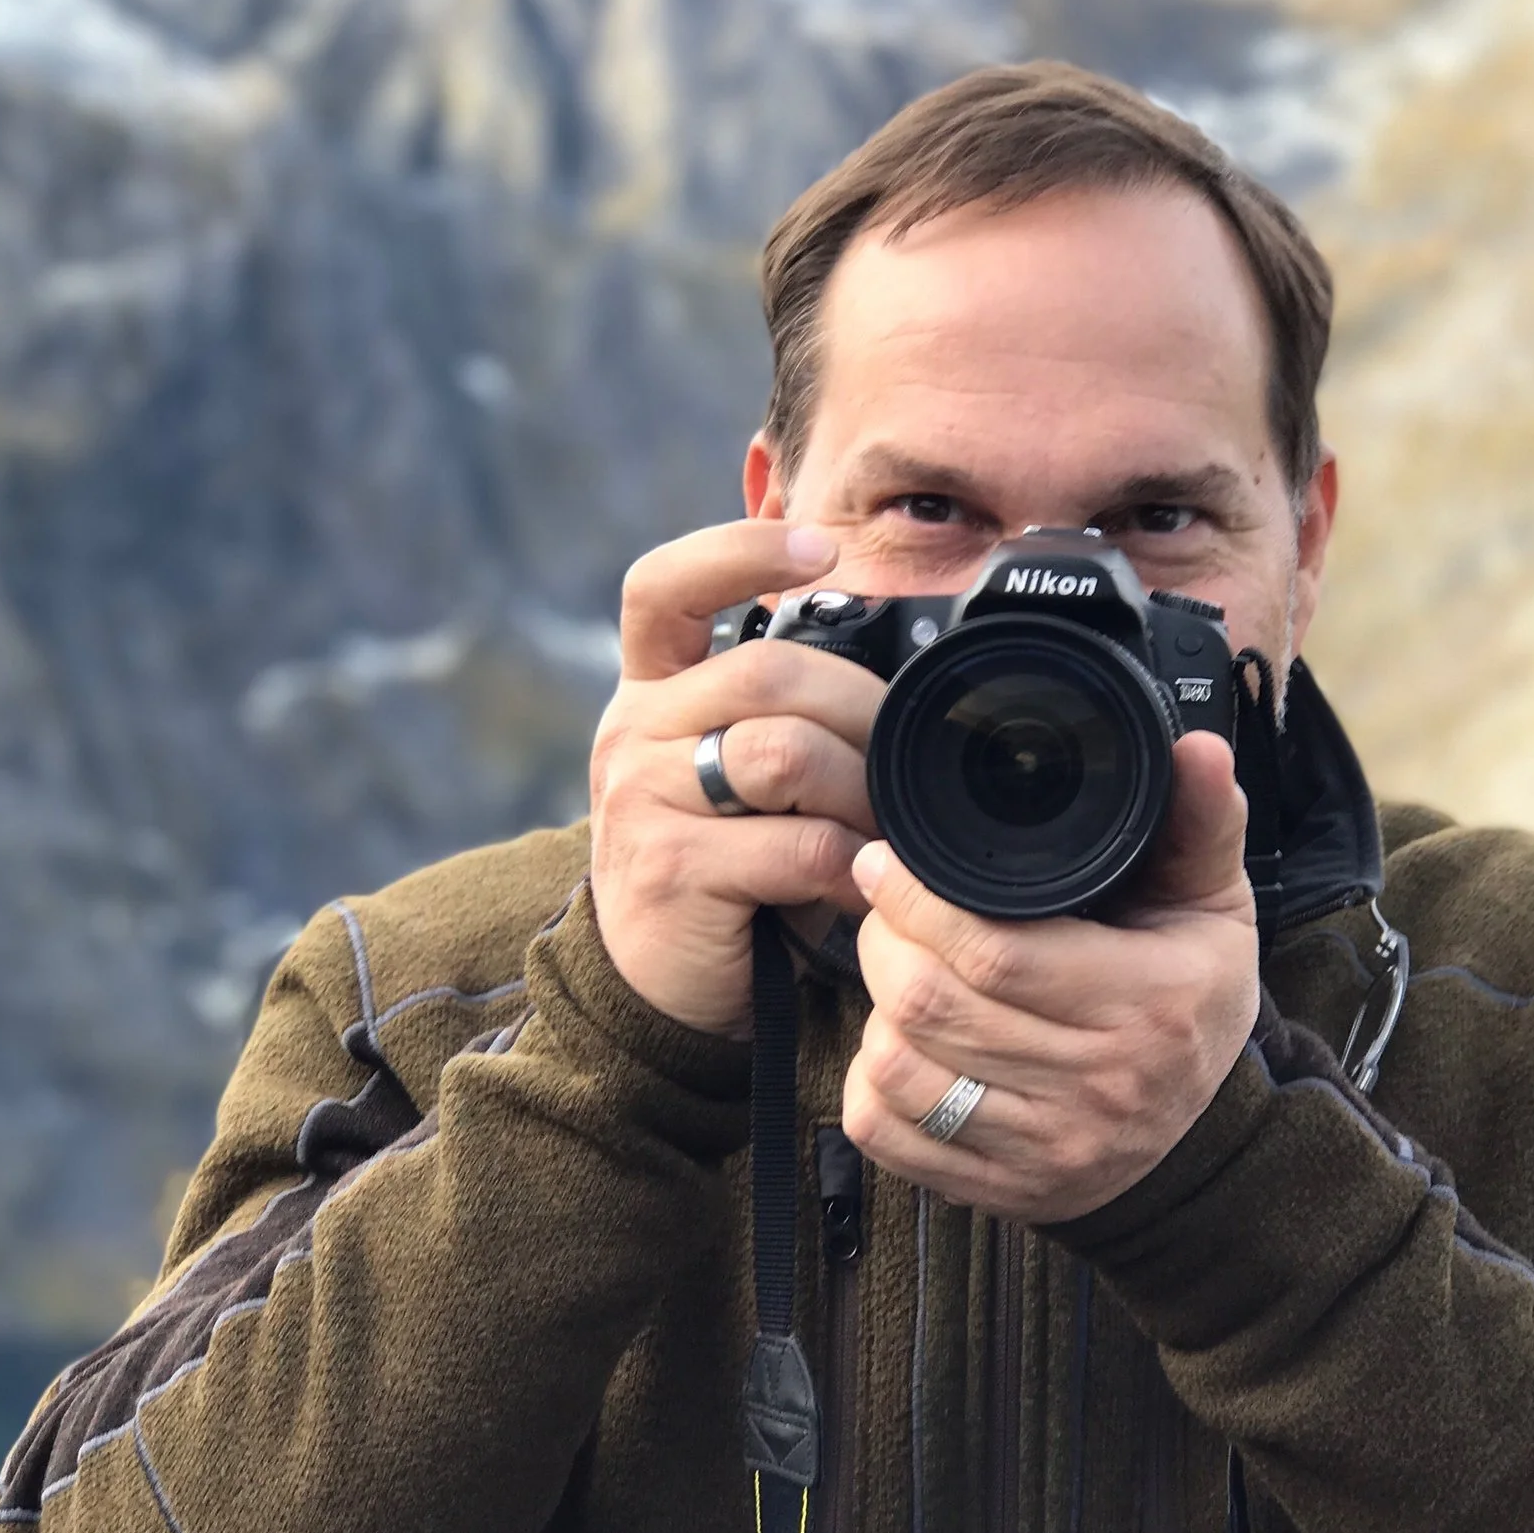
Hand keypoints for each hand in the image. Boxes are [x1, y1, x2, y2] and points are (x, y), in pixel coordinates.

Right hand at [588, 520, 891, 1037]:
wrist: (659, 983)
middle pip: (766, 672)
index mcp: (650, 690)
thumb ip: (785, 713)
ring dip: (857, 791)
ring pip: (783, 754)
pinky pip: (793, 845)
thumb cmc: (726, 865)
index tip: (820, 549)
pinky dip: (848, 866)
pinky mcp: (671, 870)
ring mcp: (643, 800)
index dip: (739, 550)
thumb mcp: (739, 773)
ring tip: (879, 829)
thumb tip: (901, 672)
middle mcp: (632, 731)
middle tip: (899, 761)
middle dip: (858, 711)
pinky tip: (858, 885)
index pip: (662, 587)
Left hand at [840, 730, 1262, 1222]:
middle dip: (885, 941)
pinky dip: (871, 1084)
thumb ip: (1200, 823)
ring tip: (897, 970)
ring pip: (900, 1069)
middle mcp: (1098, 1087)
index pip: (997, 953)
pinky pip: (889, 1135)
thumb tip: (1195, 749)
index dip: (919, 901)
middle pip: (933, 1005)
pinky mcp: (1001, 1191)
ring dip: (876, 1008)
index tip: (888, 861)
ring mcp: (1045, 1149)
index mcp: (1149, 1005)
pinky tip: (902, 1046)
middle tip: (884, 907)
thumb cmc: (1193, 1004)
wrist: (1201, 1147)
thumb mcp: (1212, 909)